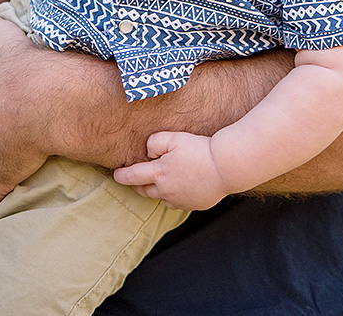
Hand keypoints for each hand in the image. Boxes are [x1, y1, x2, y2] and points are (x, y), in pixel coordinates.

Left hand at [114, 131, 230, 210]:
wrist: (226, 166)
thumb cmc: (200, 150)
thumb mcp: (174, 138)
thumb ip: (155, 142)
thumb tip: (148, 152)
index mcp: (159, 174)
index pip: (132, 177)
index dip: (121, 175)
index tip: (116, 174)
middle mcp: (166, 191)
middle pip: (144, 191)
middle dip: (137, 184)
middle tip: (135, 178)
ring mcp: (179, 200)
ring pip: (161, 198)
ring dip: (156, 190)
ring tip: (160, 180)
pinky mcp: (192, 205)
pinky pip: (177, 202)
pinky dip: (174, 195)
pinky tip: (180, 185)